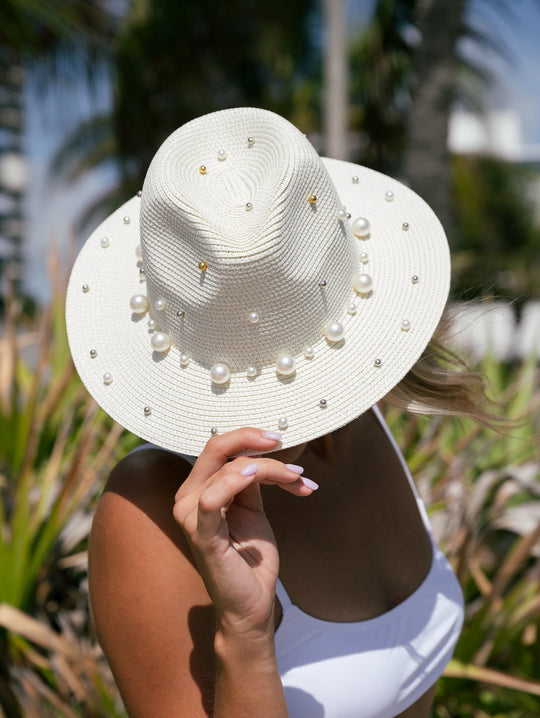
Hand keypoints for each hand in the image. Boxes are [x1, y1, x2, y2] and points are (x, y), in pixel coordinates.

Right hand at [173, 428, 315, 636]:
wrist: (253, 603)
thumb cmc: (251, 558)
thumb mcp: (252, 508)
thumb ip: (251, 479)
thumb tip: (263, 451)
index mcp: (198, 489)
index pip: (219, 448)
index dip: (248, 437)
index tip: (279, 439)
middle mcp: (187, 498)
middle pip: (215, 448)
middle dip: (251, 439)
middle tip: (281, 441)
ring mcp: (190, 516)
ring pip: (228, 469)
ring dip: (268, 467)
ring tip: (296, 477)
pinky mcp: (200, 535)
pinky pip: (212, 498)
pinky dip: (235, 480)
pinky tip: (257, 473)